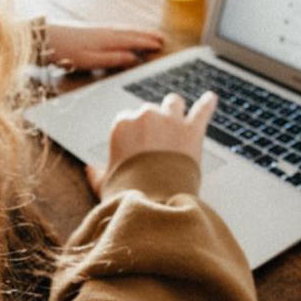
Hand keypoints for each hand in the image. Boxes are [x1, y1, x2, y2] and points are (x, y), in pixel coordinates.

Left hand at [45, 22, 164, 72]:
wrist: (44, 37)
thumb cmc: (65, 51)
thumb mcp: (90, 60)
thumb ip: (113, 59)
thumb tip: (134, 57)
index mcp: (108, 39)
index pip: (133, 40)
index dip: (147, 42)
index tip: (161, 45)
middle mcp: (105, 31)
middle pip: (131, 32)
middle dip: (146, 35)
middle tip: (162, 38)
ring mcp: (98, 29)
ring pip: (124, 30)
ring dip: (138, 32)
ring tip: (149, 35)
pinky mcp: (91, 30)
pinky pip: (116, 30)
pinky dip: (127, 31)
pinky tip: (125, 34)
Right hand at [86, 91, 216, 195]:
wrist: (155, 202)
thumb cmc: (128, 193)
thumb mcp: (106, 184)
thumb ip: (97, 174)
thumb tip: (89, 170)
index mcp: (122, 125)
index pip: (127, 118)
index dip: (133, 132)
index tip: (135, 144)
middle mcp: (146, 116)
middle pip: (150, 110)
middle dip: (153, 122)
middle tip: (156, 140)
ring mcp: (171, 121)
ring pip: (173, 103)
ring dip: (174, 109)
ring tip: (177, 116)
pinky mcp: (192, 130)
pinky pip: (202, 110)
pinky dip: (207, 104)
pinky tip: (211, 99)